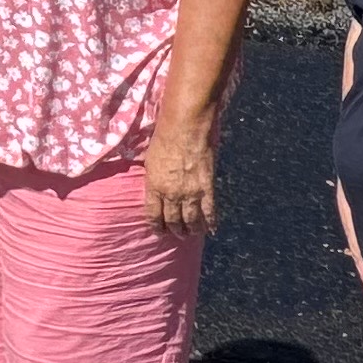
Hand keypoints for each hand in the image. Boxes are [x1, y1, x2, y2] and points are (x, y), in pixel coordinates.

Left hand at [142, 120, 218, 238]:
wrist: (185, 127)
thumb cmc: (163, 138)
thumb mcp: (150, 160)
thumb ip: (153, 179)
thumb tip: (154, 189)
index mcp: (154, 187)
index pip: (153, 215)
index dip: (157, 227)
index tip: (159, 232)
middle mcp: (171, 194)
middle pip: (173, 221)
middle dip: (175, 231)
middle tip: (177, 234)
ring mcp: (191, 193)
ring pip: (191, 220)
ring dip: (191, 230)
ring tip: (191, 233)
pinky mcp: (207, 188)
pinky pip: (209, 211)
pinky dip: (211, 222)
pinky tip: (211, 230)